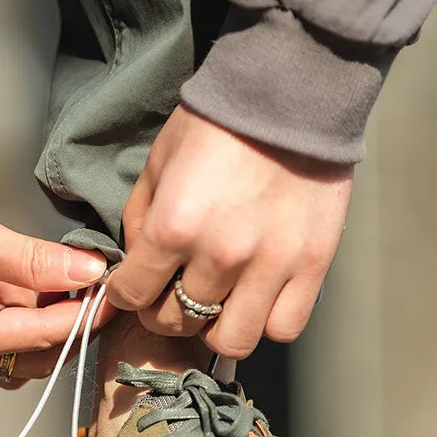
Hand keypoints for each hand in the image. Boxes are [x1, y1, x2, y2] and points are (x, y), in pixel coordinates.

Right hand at [0, 164, 107, 382]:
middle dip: (67, 324)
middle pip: (29, 353)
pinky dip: (24, 300)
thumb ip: (36, 262)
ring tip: (72, 274)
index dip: (85, 317)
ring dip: (46, 311)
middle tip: (99, 290)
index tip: (118, 294)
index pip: (39, 338)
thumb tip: (92, 273)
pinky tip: (38, 270)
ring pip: (16, 337)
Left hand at [106, 105, 352, 358]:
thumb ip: (139, 219)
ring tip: (215, 301)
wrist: (289, 96)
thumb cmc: (215, 126)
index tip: (129, 288)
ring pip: (231, 340)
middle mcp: (221, 255)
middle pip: (176, 321)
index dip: (123, 294)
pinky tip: (256, 296)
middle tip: (169, 291)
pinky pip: (283, 327)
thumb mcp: (158, 163)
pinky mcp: (313, 267)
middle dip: (162, 311)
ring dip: (213, 327)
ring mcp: (271, 265)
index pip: (131, 293)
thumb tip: (136, 262)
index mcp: (173, 225)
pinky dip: (263, 320)